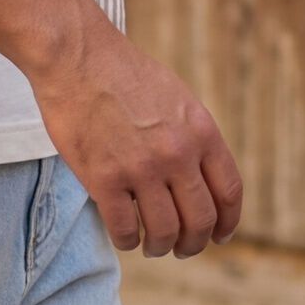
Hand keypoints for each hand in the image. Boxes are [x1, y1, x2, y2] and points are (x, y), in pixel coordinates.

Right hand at [0, 0, 243, 258]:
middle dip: (193, 243)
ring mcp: (140, 168)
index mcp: (201, 132)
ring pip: (163, 231)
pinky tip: (125, 237)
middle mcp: (177, 153)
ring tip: (152, 246)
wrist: (77, 56)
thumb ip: (193, 137)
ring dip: (160, 246)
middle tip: (182, 249)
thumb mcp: (177, 98)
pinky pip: (124, 227)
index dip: (227, 222)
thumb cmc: (122, 74)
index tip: (219, 235)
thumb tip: (200, 179)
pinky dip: (127, 240)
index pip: (228, 192)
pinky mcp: (103, 178)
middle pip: (199, 220)